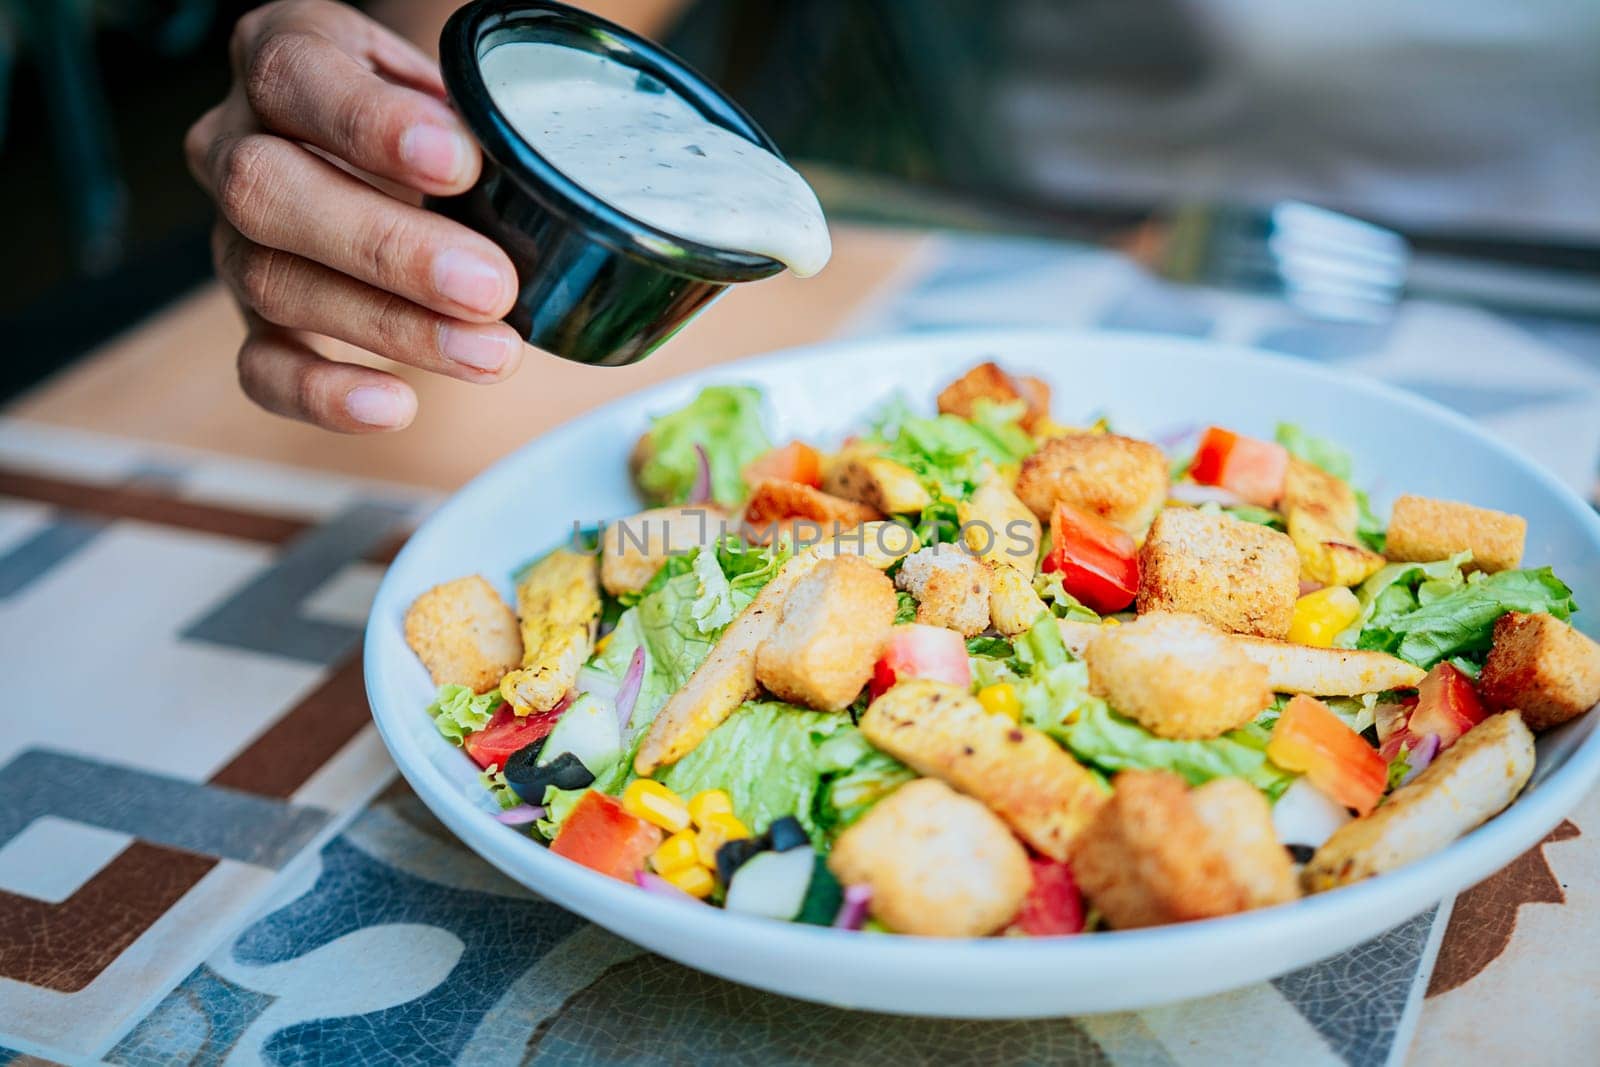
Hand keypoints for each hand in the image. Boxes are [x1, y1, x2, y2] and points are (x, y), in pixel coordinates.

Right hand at [186, 0, 522, 431]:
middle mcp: (236, 143)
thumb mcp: (453, 86)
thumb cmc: (435, 118)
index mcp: (284, 56)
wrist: (405, 159)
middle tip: (490, 285)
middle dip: (388, 247)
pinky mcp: (254, 319)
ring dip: (391, 328)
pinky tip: (396, 406)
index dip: (371, 126)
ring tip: (490, 352)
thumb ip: (472, 112)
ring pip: (275, 282)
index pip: (296, 76)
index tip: (459, 163)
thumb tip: (534, 171)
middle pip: (269, 191)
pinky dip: (324, 396)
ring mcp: (236, 237)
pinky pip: (261, 366)